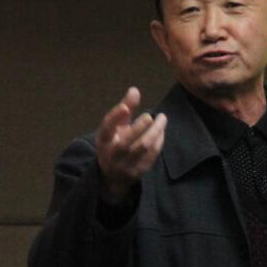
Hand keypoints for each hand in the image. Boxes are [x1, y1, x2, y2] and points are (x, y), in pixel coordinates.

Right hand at [96, 87, 166, 204]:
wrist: (112, 176)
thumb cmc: (114, 144)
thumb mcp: (115, 128)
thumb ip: (124, 109)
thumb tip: (135, 89)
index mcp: (103, 140)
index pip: (106, 128)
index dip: (114, 117)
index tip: (125, 107)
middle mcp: (112, 154)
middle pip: (126, 141)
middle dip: (140, 127)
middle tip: (150, 116)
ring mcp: (125, 165)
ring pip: (142, 148)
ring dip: (155, 132)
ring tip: (162, 119)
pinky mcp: (138, 172)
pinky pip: (151, 155)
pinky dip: (159, 142)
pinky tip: (162, 132)